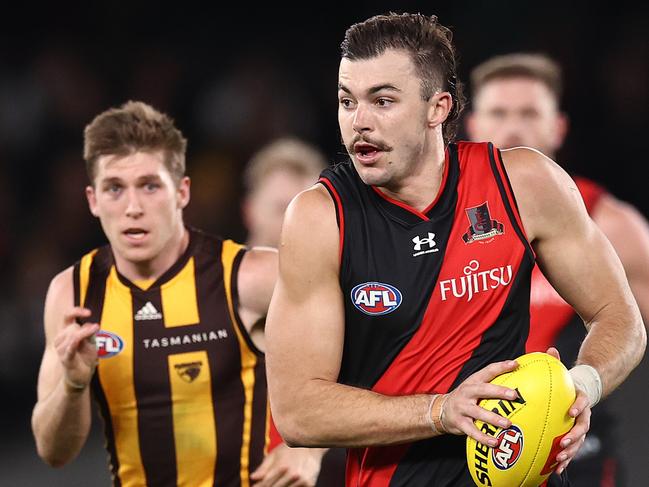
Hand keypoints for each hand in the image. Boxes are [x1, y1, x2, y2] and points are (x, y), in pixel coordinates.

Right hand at [53, 307, 99, 390]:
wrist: (81, 377)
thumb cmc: (85, 357)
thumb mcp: (91, 342)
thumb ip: (90, 332)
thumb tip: (91, 324)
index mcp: (65, 333)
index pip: (67, 317)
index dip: (76, 311)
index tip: (89, 313)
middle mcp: (60, 340)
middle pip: (74, 327)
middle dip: (86, 332)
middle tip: (90, 342)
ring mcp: (61, 349)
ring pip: (74, 335)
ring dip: (86, 338)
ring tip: (89, 348)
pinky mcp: (66, 358)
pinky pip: (70, 347)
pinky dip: (76, 341)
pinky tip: (81, 340)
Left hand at [250, 443, 324, 486]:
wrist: (311, 446)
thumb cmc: (289, 449)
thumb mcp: (275, 455)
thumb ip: (263, 468)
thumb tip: (252, 478)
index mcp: (281, 466)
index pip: (266, 484)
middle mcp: (292, 474)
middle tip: (266, 485)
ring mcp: (301, 480)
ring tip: (280, 482)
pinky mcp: (309, 484)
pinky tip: (288, 484)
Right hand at [441, 360, 519, 446]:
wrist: (441, 409)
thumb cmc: (466, 397)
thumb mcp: (474, 386)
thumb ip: (491, 382)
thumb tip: (515, 375)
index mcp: (473, 382)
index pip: (487, 371)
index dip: (501, 367)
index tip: (515, 364)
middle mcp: (467, 392)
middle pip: (482, 390)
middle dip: (498, 391)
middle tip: (514, 395)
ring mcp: (462, 408)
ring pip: (478, 412)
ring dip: (493, 418)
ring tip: (507, 424)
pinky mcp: (460, 423)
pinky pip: (473, 432)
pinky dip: (484, 438)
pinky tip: (495, 442)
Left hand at [544, 346, 590, 473]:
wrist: (579, 392)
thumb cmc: (566, 383)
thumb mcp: (562, 372)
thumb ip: (556, 362)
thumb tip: (550, 349)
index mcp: (580, 399)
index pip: (582, 403)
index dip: (578, 407)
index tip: (570, 412)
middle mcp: (583, 414)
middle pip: (583, 428)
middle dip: (574, 437)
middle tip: (564, 443)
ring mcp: (580, 426)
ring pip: (578, 442)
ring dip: (570, 452)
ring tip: (559, 459)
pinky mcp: (573, 436)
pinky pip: (570, 450)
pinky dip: (564, 460)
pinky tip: (554, 470)